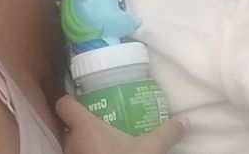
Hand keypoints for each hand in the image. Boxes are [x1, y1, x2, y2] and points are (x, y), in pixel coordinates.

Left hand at [56, 96, 187, 153]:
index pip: (63, 104)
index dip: (71, 100)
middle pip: (68, 126)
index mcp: (84, 126)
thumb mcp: (149, 149)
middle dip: (81, 126)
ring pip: (71, 145)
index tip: (84, 100)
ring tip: (102, 145)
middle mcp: (71, 141)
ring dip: (82, 145)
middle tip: (100, 125)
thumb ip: (166, 133)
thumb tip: (186, 120)